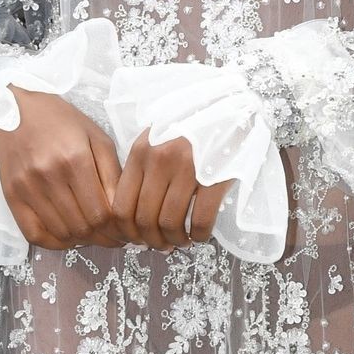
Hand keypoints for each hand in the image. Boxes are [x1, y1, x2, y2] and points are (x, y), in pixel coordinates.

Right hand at [0, 90, 124, 250]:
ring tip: (92, 235)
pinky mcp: (11, 195)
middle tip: (112, 238)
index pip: (101, 213)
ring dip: (81, 241)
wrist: (16, 108)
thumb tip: (121, 210)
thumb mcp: (97, 137)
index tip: (124, 233)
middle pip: (83, 227)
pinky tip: (67, 236)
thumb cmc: (62, 120)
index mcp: (75, 159)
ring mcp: (27, 188)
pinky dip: (54, 242)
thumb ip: (112, 174)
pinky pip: (33, 234)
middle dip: (103, 238)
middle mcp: (49, 176)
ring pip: (61, 233)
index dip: (116, 230)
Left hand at [110, 128, 231, 251]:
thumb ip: (143, 168)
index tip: (137, 240)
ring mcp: (187, 168)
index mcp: (141, 152)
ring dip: (175, 240)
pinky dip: (198, 235)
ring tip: (182, 241)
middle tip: (162, 246)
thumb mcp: (159, 139)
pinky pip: (200, 220)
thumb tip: (135, 216)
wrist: (232, 108)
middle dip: (152, 241)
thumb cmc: (193, 127)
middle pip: (143, 219)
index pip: (121, 206)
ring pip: (169, 223)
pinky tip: (200, 234)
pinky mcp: (214, 177)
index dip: (127, 233)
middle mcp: (160, 160)